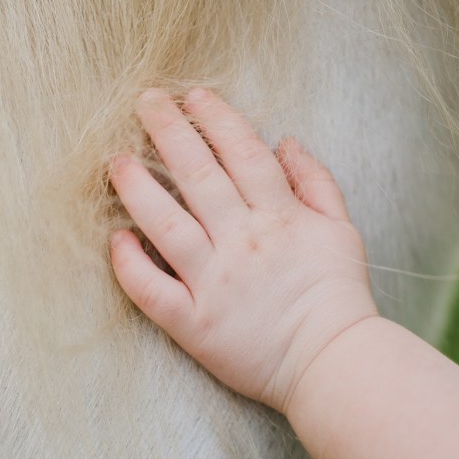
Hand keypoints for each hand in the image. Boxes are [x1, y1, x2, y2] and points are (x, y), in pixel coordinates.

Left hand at [109, 88, 377, 414]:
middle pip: (198, 174)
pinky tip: (116, 239)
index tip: (192, 95)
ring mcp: (213, 283)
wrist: (334, 364)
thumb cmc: (340, 296)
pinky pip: (152, 291)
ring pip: (166, 224)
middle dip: (169, 131)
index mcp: (279, 215)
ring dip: (137, 188)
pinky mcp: (194, 324)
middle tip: (144, 100)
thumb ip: (315, 182)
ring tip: (115, 160)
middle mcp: (242, 241)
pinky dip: (130, 265)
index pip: (241, 152)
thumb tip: (285, 140)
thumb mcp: (342, 230)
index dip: (215, 118)